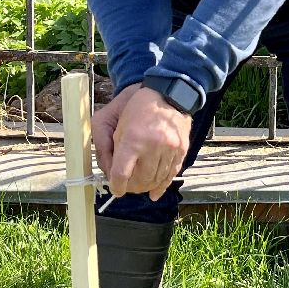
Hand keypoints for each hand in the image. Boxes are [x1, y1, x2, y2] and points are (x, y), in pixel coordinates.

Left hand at [91, 84, 192, 198]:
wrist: (168, 94)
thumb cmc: (137, 107)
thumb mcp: (114, 124)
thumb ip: (107, 150)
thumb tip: (110, 175)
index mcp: (133, 138)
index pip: (121, 174)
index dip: (116, 186)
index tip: (115, 189)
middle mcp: (153, 145)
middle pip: (140, 180)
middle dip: (131, 188)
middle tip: (126, 186)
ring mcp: (170, 149)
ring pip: (156, 180)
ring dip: (145, 187)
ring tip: (139, 186)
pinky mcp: (181, 150)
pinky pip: (171, 175)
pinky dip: (162, 186)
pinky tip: (154, 193)